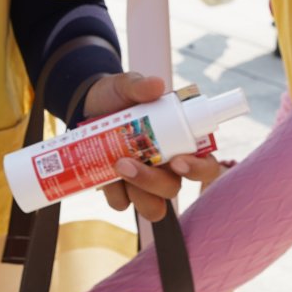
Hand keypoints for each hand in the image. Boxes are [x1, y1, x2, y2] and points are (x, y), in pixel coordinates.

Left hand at [82, 72, 225, 220]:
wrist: (85, 106)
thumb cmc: (117, 97)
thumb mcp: (126, 86)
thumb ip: (140, 85)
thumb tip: (156, 85)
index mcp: (181, 144)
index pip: (206, 166)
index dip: (198, 170)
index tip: (178, 162)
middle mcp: (167, 168)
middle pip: (173, 189)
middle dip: (151, 181)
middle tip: (127, 162)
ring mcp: (144, 182)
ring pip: (152, 206)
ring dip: (135, 192)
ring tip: (114, 165)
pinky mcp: (121, 190)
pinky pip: (122, 204)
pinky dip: (113, 193)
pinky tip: (103, 176)